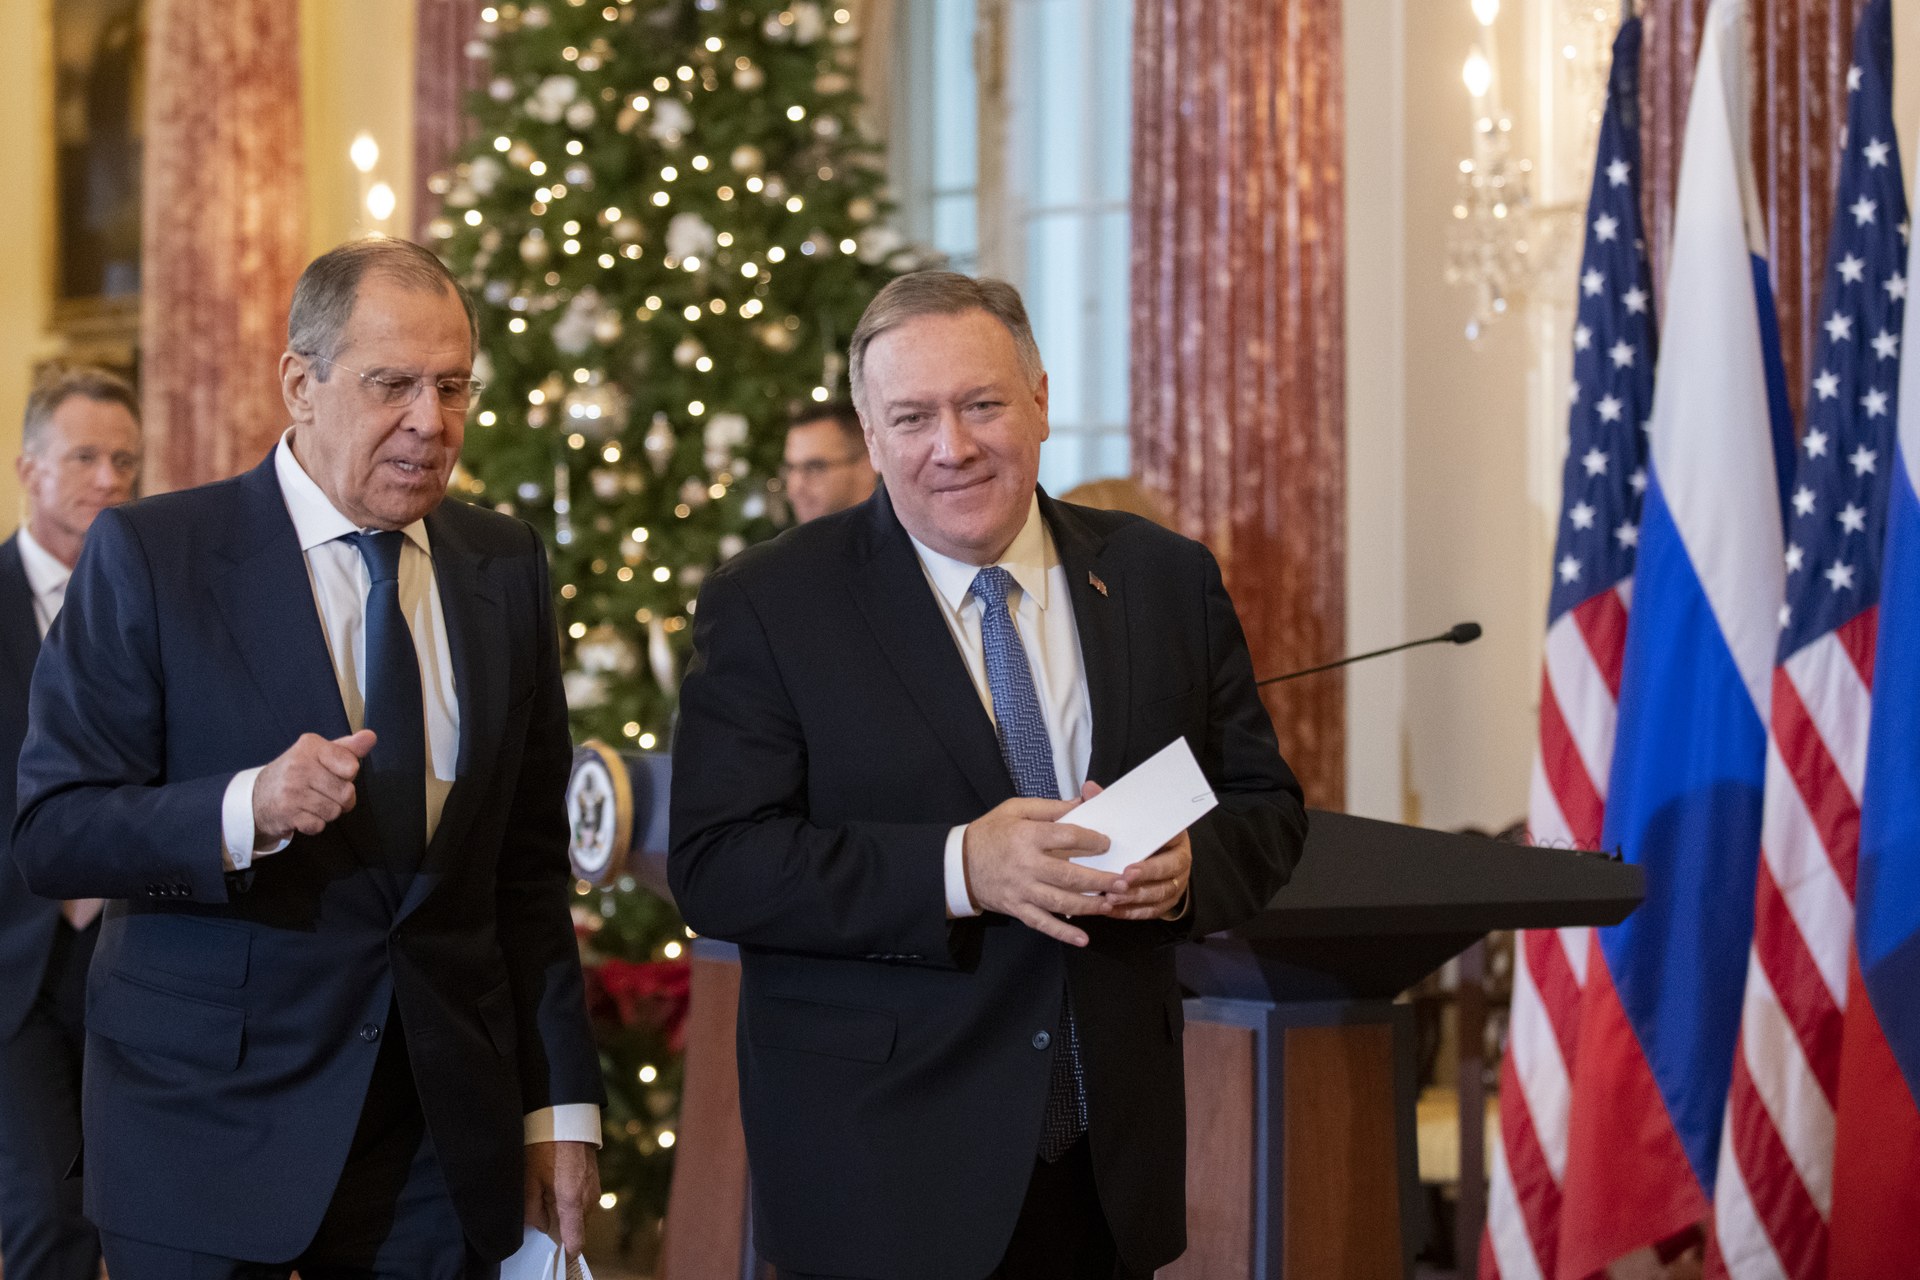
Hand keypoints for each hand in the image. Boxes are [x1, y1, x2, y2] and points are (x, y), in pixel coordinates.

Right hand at [250, 730, 374, 842]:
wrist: (258, 795)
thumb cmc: (298, 772)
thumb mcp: (321, 753)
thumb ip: (348, 748)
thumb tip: (371, 737)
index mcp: (310, 746)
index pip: (351, 766)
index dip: (348, 774)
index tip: (335, 772)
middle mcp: (299, 766)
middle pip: (346, 793)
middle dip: (342, 798)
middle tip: (326, 792)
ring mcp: (291, 790)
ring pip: (334, 811)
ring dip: (328, 812)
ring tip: (313, 802)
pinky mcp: (286, 813)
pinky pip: (318, 825)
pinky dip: (315, 824)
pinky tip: (304, 813)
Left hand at [524, 1140, 599, 1256]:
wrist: (566, 1120)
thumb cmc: (545, 1148)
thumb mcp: (530, 1181)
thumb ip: (533, 1212)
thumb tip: (541, 1225)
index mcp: (572, 1202)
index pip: (575, 1240)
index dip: (565, 1248)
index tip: (555, 1247)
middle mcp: (588, 1199)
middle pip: (575, 1227)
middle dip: (560, 1224)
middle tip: (542, 1204)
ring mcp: (595, 1189)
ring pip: (579, 1214)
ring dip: (565, 1210)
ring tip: (549, 1189)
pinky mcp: (596, 1181)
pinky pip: (583, 1201)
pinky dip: (571, 1199)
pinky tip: (558, 1182)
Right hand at [962, 795, 1123, 946]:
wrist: (958, 863)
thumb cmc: (990, 832)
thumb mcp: (1015, 809)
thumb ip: (1049, 808)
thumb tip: (1081, 803)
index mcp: (1027, 836)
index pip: (1067, 837)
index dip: (1091, 841)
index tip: (1107, 844)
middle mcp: (1026, 865)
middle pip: (1070, 875)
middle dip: (1100, 880)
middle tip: (1123, 882)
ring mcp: (1022, 890)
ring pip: (1061, 902)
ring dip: (1089, 905)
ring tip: (1111, 904)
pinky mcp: (1017, 908)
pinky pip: (1043, 923)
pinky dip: (1063, 933)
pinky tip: (1083, 938)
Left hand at [1077, 781, 1191, 921]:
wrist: (1158, 852)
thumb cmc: (1140, 833)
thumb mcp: (1130, 818)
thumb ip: (1113, 805)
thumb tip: (1089, 788)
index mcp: (1174, 837)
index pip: (1170, 847)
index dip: (1151, 862)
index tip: (1129, 867)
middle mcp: (1180, 861)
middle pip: (1166, 873)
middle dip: (1142, 881)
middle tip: (1119, 884)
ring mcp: (1176, 882)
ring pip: (1159, 894)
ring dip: (1134, 899)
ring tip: (1111, 900)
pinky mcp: (1167, 901)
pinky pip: (1152, 911)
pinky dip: (1132, 912)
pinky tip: (1112, 911)